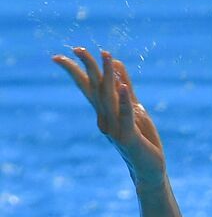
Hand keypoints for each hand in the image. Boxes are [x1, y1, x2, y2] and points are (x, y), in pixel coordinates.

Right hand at [53, 47, 165, 184]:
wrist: (149, 169)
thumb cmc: (142, 139)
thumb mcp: (134, 109)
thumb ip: (125, 89)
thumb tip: (115, 64)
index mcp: (105, 112)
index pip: (88, 87)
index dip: (75, 72)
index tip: (57, 56)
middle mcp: (105, 119)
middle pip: (95, 89)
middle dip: (87, 67)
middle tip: (77, 48)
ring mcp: (115, 129)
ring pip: (109, 99)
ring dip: (108, 76)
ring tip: (106, 55)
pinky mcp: (129, 138)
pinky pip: (125, 117)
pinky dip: (123, 101)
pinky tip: (122, 86)